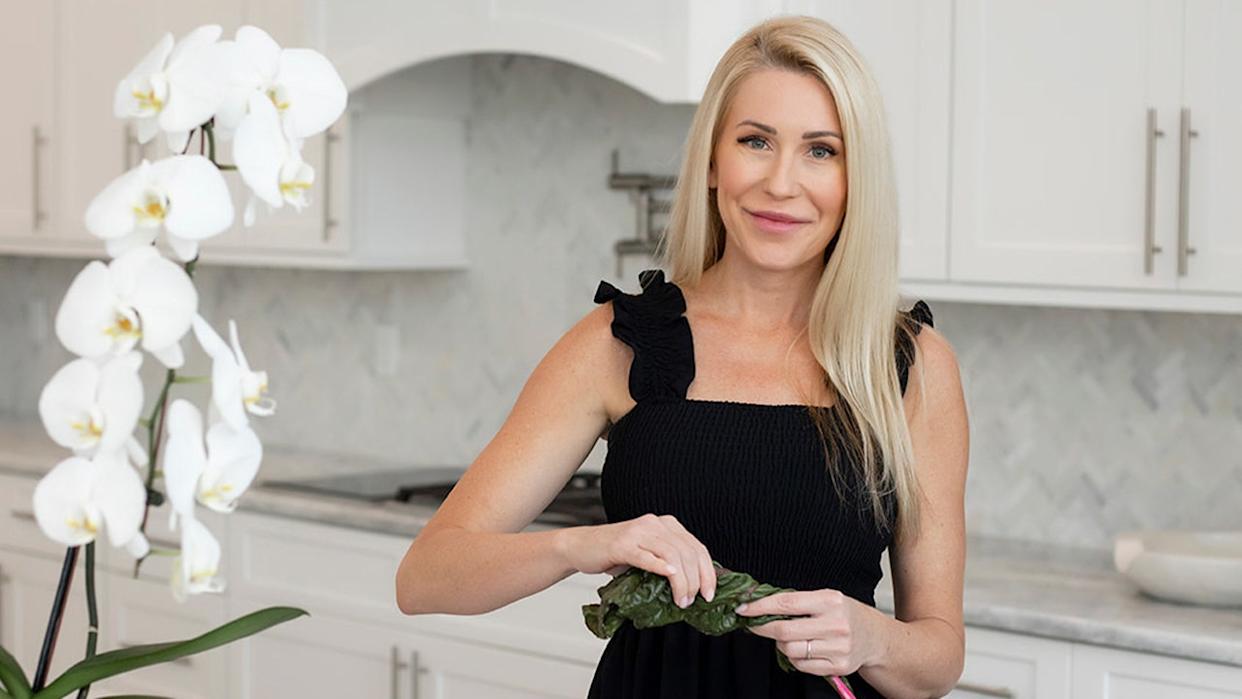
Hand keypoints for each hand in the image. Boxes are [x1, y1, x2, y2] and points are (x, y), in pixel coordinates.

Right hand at [558, 513, 716, 607]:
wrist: (580, 546)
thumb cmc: (614, 554)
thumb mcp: (648, 555)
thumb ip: (669, 563)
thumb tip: (695, 588)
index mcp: (666, 525)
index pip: (697, 547)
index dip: (708, 572)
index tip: (710, 593)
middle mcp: (654, 524)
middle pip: (687, 551)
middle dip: (695, 581)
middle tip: (692, 601)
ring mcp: (638, 532)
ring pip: (671, 555)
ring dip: (681, 581)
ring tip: (681, 600)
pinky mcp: (622, 544)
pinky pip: (646, 555)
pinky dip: (660, 566)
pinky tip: (669, 576)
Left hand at [734, 588, 876, 676]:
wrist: (873, 636)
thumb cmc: (844, 614)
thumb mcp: (825, 598)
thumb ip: (797, 601)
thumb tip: (759, 604)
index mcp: (830, 601)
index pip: (786, 603)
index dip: (760, 607)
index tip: (743, 609)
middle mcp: (836, 624)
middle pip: (784, 630)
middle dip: (762, 628)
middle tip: (754, 625)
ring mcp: (838, 647)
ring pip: (790, 650)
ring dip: (781, 644)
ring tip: (790, 636)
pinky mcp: (838, 666)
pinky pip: (801, 665)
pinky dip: (794, 657)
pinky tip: (802, 648)